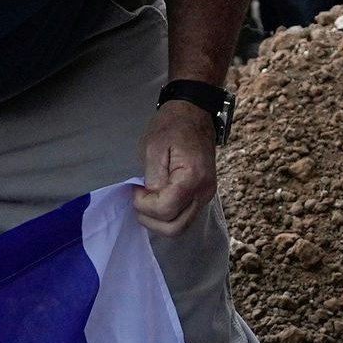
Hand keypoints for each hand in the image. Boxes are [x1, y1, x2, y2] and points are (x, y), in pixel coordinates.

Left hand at [134, 96, 219, 235]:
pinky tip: (157, 199)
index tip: (136, 188)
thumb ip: (152, 176)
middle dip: (150, 219)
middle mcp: (203, 192)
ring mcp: (206, 196)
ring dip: (158, 221)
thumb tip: (150, 196)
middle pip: (175, 228)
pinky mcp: (203, 196)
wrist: (195, 115)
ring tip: (147, 199)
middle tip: (139, 199)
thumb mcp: (153, 146)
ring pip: (180, 227)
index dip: (144, 204)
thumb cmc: (172, 126)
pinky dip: (168, 215)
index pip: (165, 210)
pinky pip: (184, 216)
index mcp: (192, 178)